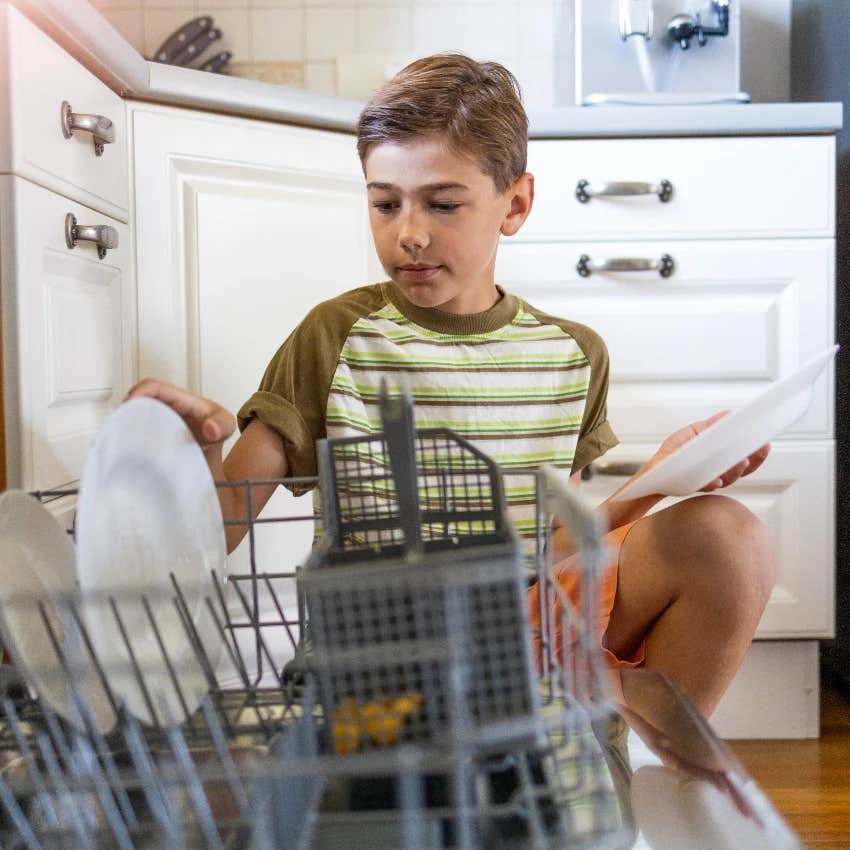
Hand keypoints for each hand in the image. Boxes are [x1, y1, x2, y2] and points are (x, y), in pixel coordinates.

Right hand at [125, 378, 235, 451]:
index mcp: (179, 399)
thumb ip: (222, 425)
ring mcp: (156, 420)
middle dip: (125, 411)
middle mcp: (164, 406)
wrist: (213, 449)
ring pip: (132, 416)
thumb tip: (211, 429)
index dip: (139, 392)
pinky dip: (129, 438)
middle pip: (136, 401)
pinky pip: (134, 432)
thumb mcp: (225, 426)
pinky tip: (128, 450)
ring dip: (125, 425)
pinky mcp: (151, 434)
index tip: (129, 404)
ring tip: (122, 440)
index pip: (154, 387)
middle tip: (119, 427)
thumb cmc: (217, 430)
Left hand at [650, 410, 769, 491]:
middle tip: (761, 448)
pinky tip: (716, 480)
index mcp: (720, 462)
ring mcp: (706, 481)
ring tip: (742, 461)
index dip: (757, 454)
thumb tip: (729, 414)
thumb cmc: (674, 452)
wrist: (654, 468)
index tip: (766, 443)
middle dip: (754, 461)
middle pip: (742, 471)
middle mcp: (717, 474)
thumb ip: (711, 427)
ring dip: (735, 471)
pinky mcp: (690, 486)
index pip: (745, 459)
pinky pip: (702, 487)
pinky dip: (711, 484)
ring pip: (726, 480)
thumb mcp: (693, 433)